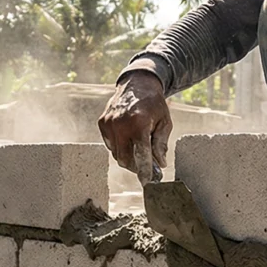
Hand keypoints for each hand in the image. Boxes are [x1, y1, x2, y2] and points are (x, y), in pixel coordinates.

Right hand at [98, 72, 172, 186]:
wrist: (137, 83)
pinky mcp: (102, 123)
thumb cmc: (154, 104)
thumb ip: (161, 144)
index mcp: (139, 123)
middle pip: (125, 159)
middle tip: (147, 167)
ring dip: (128, 157)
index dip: (145, 171)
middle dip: (136, 167)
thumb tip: (160, 164)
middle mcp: (120, 124)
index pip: (141, 154)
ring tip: (139, 148)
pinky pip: (111, 145)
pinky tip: (129, 137)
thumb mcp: (164, 122)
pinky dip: (120, 147)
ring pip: (117, 154)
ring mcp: (108, 123)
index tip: (148, 183)